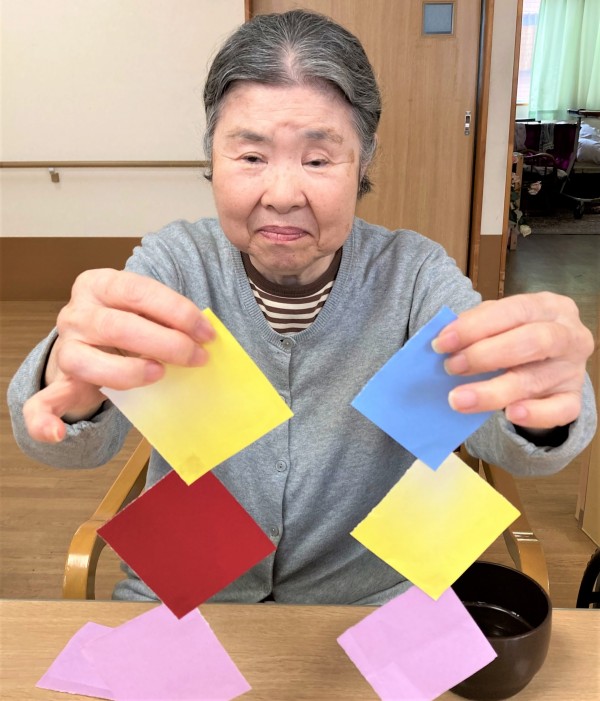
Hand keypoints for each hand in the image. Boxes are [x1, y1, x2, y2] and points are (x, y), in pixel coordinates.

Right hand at [23, 269, 214, 442]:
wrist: (92, 344)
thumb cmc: (130, 324)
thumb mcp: (146, 311)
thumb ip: (168, 319)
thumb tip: (206, 338)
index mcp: (99, 285)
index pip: (137, 291)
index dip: (176, 311)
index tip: (206, 333)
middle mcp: (76, 313)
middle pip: (117, 326)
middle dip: (165, 342)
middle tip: (197, 357)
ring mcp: (66, 348)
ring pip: (88, 361)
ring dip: (128, 371)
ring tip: (159, 375)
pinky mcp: (61, 383)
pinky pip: (43, 402)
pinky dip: (45, 420)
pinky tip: (57, 434)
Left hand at [432, 292, 594, 428]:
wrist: (547, 363)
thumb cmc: (515, 336)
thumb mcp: (499, 323)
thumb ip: (476, 327)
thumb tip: (444, 341)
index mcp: (548, 307)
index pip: (514, 311)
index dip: (476, 326)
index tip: (442, 343)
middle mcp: (568, 335)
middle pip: (532, 342)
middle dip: (485, 355)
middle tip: (451, 367)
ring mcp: (573, 370)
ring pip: (535, 380)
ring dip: (492, 391)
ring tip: (459, 399)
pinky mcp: (574, 399)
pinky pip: (560, 411)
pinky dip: (535, 414)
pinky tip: (511, 414)